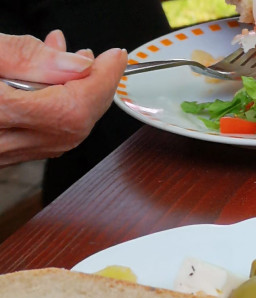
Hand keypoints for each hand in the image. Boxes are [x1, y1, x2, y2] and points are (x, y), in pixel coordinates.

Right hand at [0, 30, 127, 165]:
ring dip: (79, 98)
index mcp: (0, 115)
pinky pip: (45, 137)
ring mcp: (5, 154)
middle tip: (98, 60)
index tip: (116, 58)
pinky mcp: (5, 154)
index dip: (102, 81)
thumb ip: (28, 57)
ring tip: (71, 64)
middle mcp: (4, 145)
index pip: (73, 107)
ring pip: (63, 134)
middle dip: (94, 89)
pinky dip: (58, 110)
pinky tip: (51, 85)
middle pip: (74, 125)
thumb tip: (81, 65)